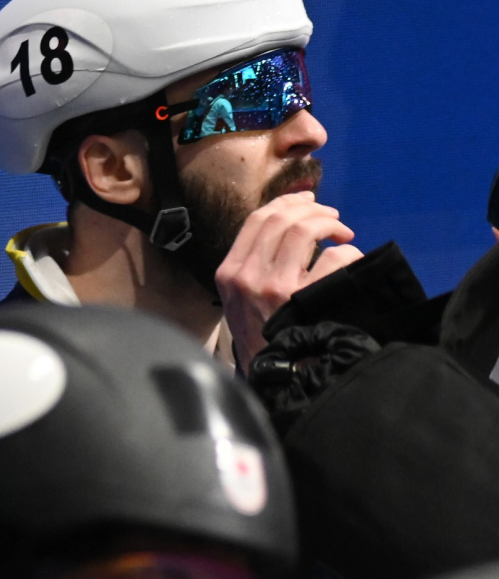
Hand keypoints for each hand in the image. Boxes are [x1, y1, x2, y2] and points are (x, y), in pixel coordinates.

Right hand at [217, 191, 362, 371]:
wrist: (275, 377)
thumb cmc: (262, 337)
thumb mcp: (240, 301)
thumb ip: (254, 267)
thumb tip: (288, 228)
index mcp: (229, 272)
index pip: (255, 220)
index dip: (285, 203)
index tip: (306, 200)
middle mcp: (247, 275)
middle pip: (280, 219)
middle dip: (312, 209)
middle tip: (332, 217)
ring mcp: (275, 287)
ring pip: (304, 231)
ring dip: (330, 224)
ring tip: (342, 232)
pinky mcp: (304, 299)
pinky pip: (333, 258)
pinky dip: (346, 252)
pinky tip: (349, 260)